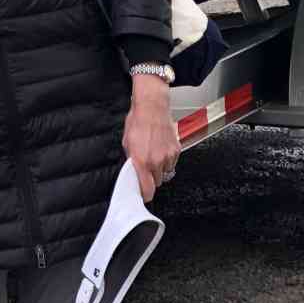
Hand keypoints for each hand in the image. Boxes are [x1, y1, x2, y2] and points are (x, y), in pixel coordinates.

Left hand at [122, 77, 178, 199]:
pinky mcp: (176, 151)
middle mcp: (156, 161)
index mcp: (141, 160)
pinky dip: (167, 159)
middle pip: (157, 182)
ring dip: (159, 168)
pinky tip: (160, 148)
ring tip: (153, 153)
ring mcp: (168, 157)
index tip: (143, 194)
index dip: (145, 194)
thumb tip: (133, 170)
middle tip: (146, 166)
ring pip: (165, 172)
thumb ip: (131, 159)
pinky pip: (172, 163)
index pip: (147, 189)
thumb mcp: (127, 141)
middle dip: (151, 177)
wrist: (152, 108)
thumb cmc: (138, 122)